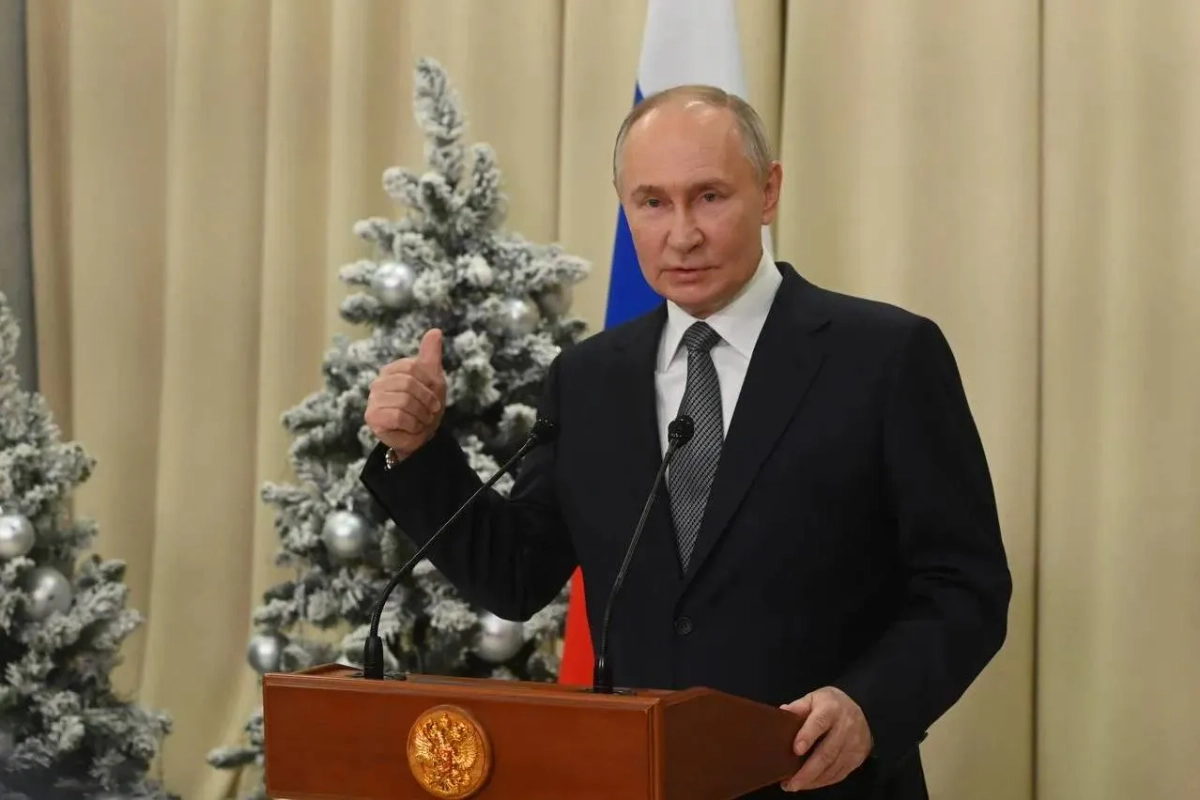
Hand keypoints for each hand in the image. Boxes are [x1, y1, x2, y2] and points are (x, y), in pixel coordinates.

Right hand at [365, 329, 446, 456]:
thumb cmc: (425, 406)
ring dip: (421, 415)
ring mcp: (373, 400)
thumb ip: (431, 356)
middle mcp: (379, 382)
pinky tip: (411, 428)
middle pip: (408, 383)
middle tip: (431, 411)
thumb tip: (435, 331)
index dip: (429, 382)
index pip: (413, 366)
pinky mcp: (372, 417)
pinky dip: (412, 424)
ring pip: (404, 401)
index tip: (434, 395)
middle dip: (426, 400)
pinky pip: (398, 416)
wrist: (421, 436)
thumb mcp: (434, 379)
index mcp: (392, 370)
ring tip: (421, 420)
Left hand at [779, 687, 871, 791]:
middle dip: (808, 771)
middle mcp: (845, 727)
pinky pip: (840, 774)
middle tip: (791, 782)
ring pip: (833, 767)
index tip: (796, 750)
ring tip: (795, 785)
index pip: (820, 723)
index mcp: (831, 709)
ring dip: (813, 780)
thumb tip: (782, 712)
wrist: (862, 711)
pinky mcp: (857, 758)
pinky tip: (810, 784)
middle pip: (827, 752)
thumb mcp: (814, 698)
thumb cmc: (831, 705)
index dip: (808, 736)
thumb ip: (798, 707)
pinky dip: (823, 782)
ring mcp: (853, 745)